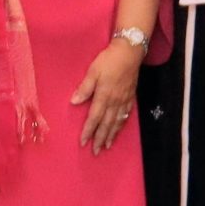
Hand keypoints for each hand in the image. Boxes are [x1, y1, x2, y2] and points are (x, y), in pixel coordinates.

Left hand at [71, 40, 144, 154]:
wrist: (129, 53)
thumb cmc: (108, 60)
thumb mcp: (93, 71)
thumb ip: (84, 88)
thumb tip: (74, 102)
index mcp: (104, 96)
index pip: (94, 118)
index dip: (88, 131)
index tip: (83, 142)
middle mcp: (115, 102)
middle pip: (106, 124)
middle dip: (100, 138)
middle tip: (95, 152)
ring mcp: (124, 100)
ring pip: (117, 122)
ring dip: (111, 135)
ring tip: (106, 146)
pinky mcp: (130, 97)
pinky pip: (125, 116)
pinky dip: (121, 125)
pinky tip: (118, 129)